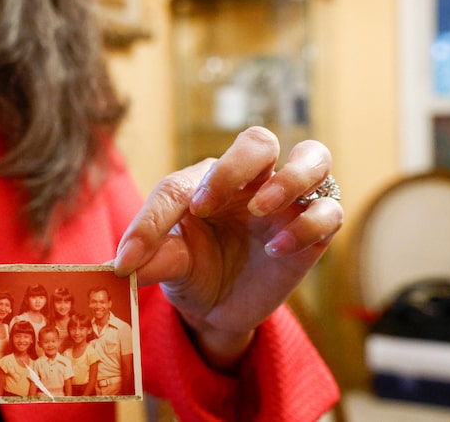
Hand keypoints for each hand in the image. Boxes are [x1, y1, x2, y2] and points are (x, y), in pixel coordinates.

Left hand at [113, 127, 342, 368]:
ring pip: (313, 156)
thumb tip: (119, 267)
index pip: (180, 184)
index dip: (151, 220)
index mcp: (204, 181)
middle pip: (258, 140)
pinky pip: (329, 210)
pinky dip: (308, 224)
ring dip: (289, 178)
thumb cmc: (192, 269)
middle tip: (205, 205)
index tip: (128, 258)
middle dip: (235, 166)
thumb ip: (151, 259)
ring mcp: (286, 203)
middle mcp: (249, 181)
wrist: (220, 307)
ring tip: (260, 208)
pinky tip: (276, 249)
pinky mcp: (315, 231)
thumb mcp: (168, 265)